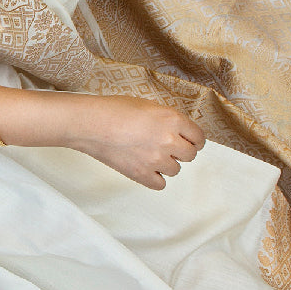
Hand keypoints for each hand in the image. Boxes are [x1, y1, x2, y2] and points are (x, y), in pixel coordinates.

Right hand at [73, 96, 205, 188]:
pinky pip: (160, 184)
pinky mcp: (141, 174)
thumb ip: (166, 118)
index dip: (195, 140)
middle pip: (190, 155)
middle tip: (171, 148)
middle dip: (182, 151)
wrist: (91, 124)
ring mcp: (156, 160)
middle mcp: (169, 140)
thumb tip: (176, 129)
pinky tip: (148, 169)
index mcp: (173, 119)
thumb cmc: (114, 110)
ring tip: (152, 155)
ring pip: (176, 170)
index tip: (191, 142)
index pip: (199, 137)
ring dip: (167, 164)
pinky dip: (156, 178)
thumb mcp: (147, 105)